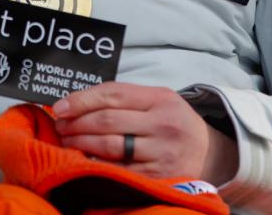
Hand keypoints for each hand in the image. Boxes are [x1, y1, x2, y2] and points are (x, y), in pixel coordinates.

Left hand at [51, 82, 236, 184]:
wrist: (211, 155)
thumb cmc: (174, 123)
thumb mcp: (158, 100)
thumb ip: (125, 98)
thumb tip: (78, 102)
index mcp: (160, 99)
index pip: (112, 94)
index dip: (81, 100)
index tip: (59, 107)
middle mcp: (163, 124)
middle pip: (107, 120)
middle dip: (76, 123)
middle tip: (59, 126)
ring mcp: (162, 153)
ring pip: (110, 146)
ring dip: (81, 144)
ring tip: (67, 141)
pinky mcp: (159, 177)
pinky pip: (119, 170)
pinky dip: (97, 164)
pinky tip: (84, 160)